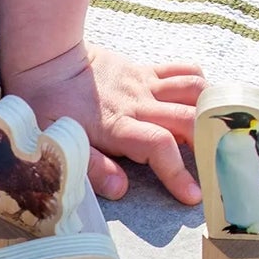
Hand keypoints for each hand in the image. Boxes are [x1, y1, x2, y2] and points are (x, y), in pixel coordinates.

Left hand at [2, 42, 204, 204]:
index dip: (178, 173)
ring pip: (193, 90)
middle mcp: (137, 104)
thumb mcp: (59, 143)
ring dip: (208, 109)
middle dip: (206, 143)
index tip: (192, 196)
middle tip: (213, 164)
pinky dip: (198, 83)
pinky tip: (200, 100)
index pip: (159, 146)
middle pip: (188, 119)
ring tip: (212, 131)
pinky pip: (182, 70)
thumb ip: (91, 167)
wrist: (46, 62)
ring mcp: (144, 84)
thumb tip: (121, 188)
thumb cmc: (47, 107)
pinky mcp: (145, 70)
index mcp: (117, 126)